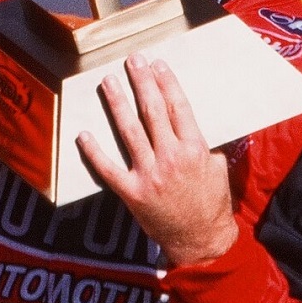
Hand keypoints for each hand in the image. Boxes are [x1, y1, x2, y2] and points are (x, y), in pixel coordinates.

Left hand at [76, 53, 237, 265]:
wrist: (202, 240)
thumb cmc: (212, 203)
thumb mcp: (218, 167)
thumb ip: (204, 142)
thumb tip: (189, 119)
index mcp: (195, 149)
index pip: (178, 107)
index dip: (166, 83)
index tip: (157, 65)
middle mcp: (171, 158)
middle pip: (153, 111)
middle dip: (141, 82)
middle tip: (132, 61)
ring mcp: (149, 175)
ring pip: (129, 131)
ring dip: (117, 104)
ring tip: (108, 83)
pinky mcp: (132, 193)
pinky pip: (107, 168)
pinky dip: (93, 152)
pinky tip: (83, 134)